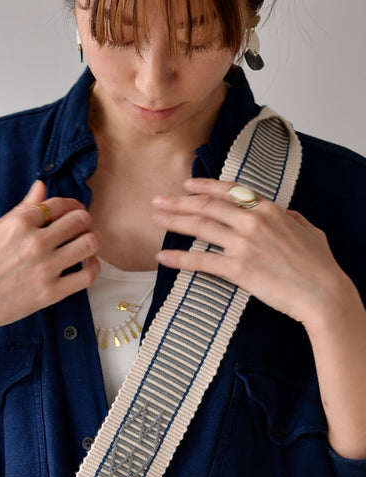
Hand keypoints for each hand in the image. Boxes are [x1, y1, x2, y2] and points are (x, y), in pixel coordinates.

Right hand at [0, 180, 100, 336]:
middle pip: (79, 219)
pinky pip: (87, 275)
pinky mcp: (51, 293)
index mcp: (20, 223)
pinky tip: (88, 264)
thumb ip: (21, 209)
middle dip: (84, 220)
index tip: (72, 212)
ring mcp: (45, 268)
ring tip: (87, 243)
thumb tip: (41, 187)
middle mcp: (35, 242)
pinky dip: (93, 266)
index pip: (59, 204)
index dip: (70, 205)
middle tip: (83, 226)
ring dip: (93, 239)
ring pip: (89, 242)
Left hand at [151, 178, 357, 331]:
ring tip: (154, 219)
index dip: (204, 186)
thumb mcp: (308, 230)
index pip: (229, 191)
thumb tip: (285, 214)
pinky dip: (178, 257)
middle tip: (158, 201)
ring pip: (200, 227)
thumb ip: (291, 219)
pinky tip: (162, 256)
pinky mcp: (238, 269)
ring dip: (174, 222)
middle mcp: (253, 221)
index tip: (186, 184)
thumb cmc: (319, 265)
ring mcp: (244, 244)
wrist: (322, 292)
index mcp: (269, 209)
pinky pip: (201, 261)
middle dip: (179, 202)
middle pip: (208, 206)